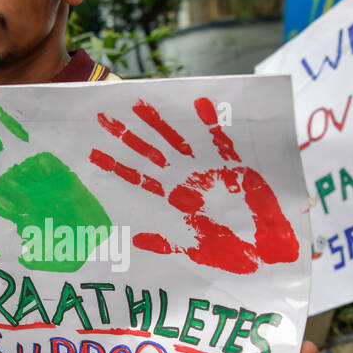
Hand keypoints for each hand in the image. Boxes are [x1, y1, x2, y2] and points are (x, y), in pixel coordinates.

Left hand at [89, 95, 299, 274]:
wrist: (260, 247)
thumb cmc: (225, 249)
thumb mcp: (189, 248)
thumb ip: (162, 243)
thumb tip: (134, 239)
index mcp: (171, 197)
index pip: (136, 177)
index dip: (115, 166)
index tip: (92, 153)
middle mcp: (184, 178)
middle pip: (149, 152)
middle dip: (128, 137)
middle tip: (104, 119)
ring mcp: (205, 168)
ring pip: (177, 140)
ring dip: (159, 123)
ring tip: (139, 105)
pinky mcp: (230, 163)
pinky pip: (220, 138)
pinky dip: (212, 122)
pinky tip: (200, 103)